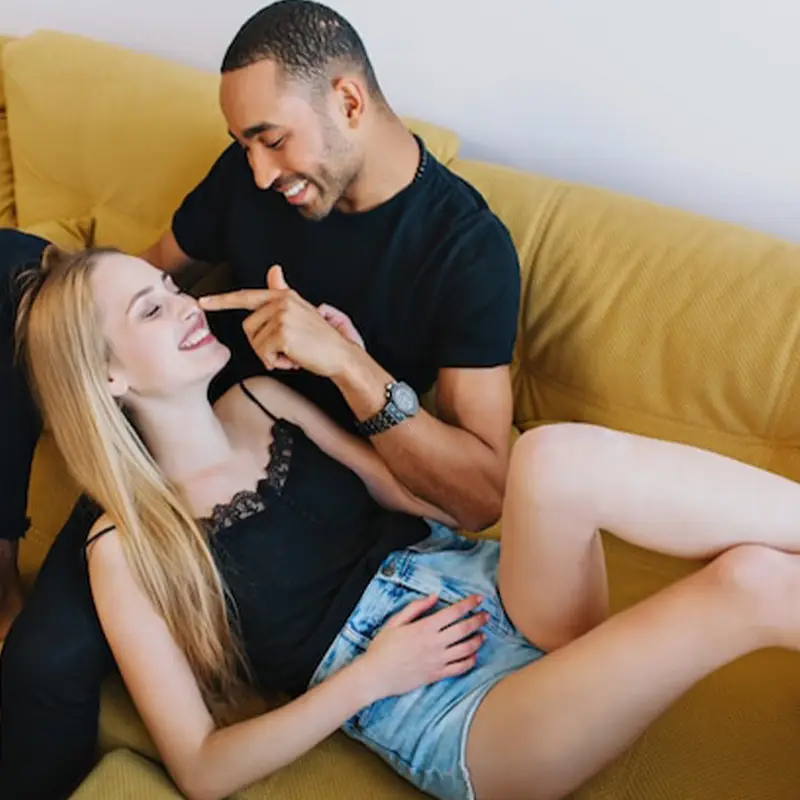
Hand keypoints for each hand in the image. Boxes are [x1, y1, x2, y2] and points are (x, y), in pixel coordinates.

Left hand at [199, 266, 358, 376]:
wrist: (341, 355)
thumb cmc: (321, 339)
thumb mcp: (300, 311)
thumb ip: (282, 292)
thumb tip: (274, 270)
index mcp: (284, 296)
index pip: (246, 296)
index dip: (222, 300)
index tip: (202, 302)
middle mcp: (282, 302)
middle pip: (248, 328)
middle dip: (262, 344)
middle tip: (285, 349)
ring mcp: (282, 316)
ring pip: (254, 343)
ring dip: (270, 355)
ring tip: (292, 353)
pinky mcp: (283, 333)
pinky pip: (264, 354)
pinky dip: (276, 363)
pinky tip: (293, 360)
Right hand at [358, 593, 487, 702]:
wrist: (375, 676)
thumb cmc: (382, 648)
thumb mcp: (395, 622)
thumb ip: (415, 608)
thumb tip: (433, 596)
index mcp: (424, 627)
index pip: (453, 612)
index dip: (468, 604)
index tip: (478, 598)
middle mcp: (434, 643)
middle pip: (464, 629)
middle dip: (478, 620)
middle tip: (486, 615)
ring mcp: (437, 660)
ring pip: (466, 649)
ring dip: (477, 640)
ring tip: (483, 635)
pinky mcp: (437, 675)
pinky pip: (460, 668)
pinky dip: (470, 661)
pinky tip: (473, 656)